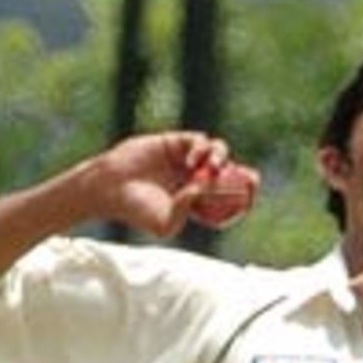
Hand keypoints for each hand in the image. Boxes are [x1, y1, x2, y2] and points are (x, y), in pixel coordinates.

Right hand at [91, 133, 257, 238]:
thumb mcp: (167, 222)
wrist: (110, 188)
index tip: (252, 198)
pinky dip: (200, 149)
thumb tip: (206, 188)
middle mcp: (195, 179)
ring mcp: (185, 160)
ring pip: (218, 152)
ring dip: (221, 159)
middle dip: (244, 177)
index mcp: (199, 202)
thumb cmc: (137, 211)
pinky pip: (198, 140)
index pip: (229, 198)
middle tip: (252, 180)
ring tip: (212, 169)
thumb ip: (188, 209)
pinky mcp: (174, 142)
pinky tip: (190, 162)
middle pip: (230, 173)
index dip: (244, 197)